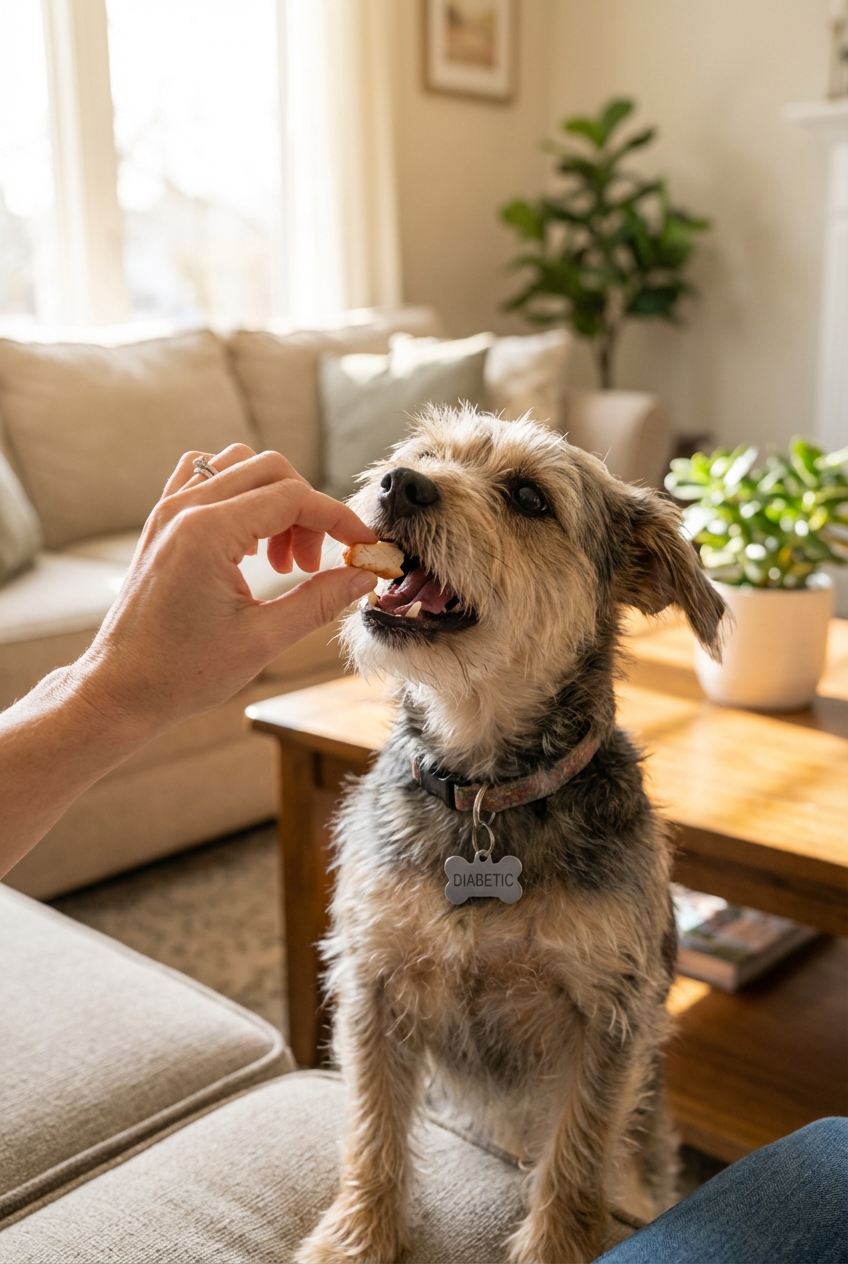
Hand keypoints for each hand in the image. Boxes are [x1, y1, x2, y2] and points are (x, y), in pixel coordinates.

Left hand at [75, 443, 377, 738]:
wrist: (119, 690)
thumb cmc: (181, 672)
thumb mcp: (262, 640)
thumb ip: (318, 601)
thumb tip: (361, 576)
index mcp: (208, 532)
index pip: (293, 496)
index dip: (338, 517)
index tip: (362, 544)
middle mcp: (184, 509)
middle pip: (270, 470)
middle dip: (307, 511)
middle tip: (312, 565)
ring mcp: (168, 512)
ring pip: (240, 466)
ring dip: (274, 501)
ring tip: (279, 561)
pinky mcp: (162, 524)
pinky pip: (207, 478)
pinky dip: (240, 497)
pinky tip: (248, 544)